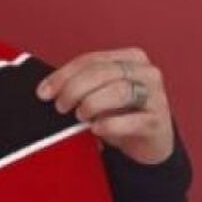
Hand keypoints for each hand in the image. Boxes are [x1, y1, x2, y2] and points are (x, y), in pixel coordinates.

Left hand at [36, 48, 174, 164]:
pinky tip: (96, 129)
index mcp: (130, 58)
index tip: (43, 92)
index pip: (91, 60)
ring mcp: (155, 96)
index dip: (63, 75)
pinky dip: (109, 125)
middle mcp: (146, 72)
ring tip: (80, 116)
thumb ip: (80, 85)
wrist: (149, 143)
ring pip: (117, 91)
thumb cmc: (120, 114)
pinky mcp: (157, 121)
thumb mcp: (100, 94)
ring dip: (91, 104)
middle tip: (61, 106)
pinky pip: (131, 120)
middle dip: (74, 89)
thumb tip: (46, 90)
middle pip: (102, 73)